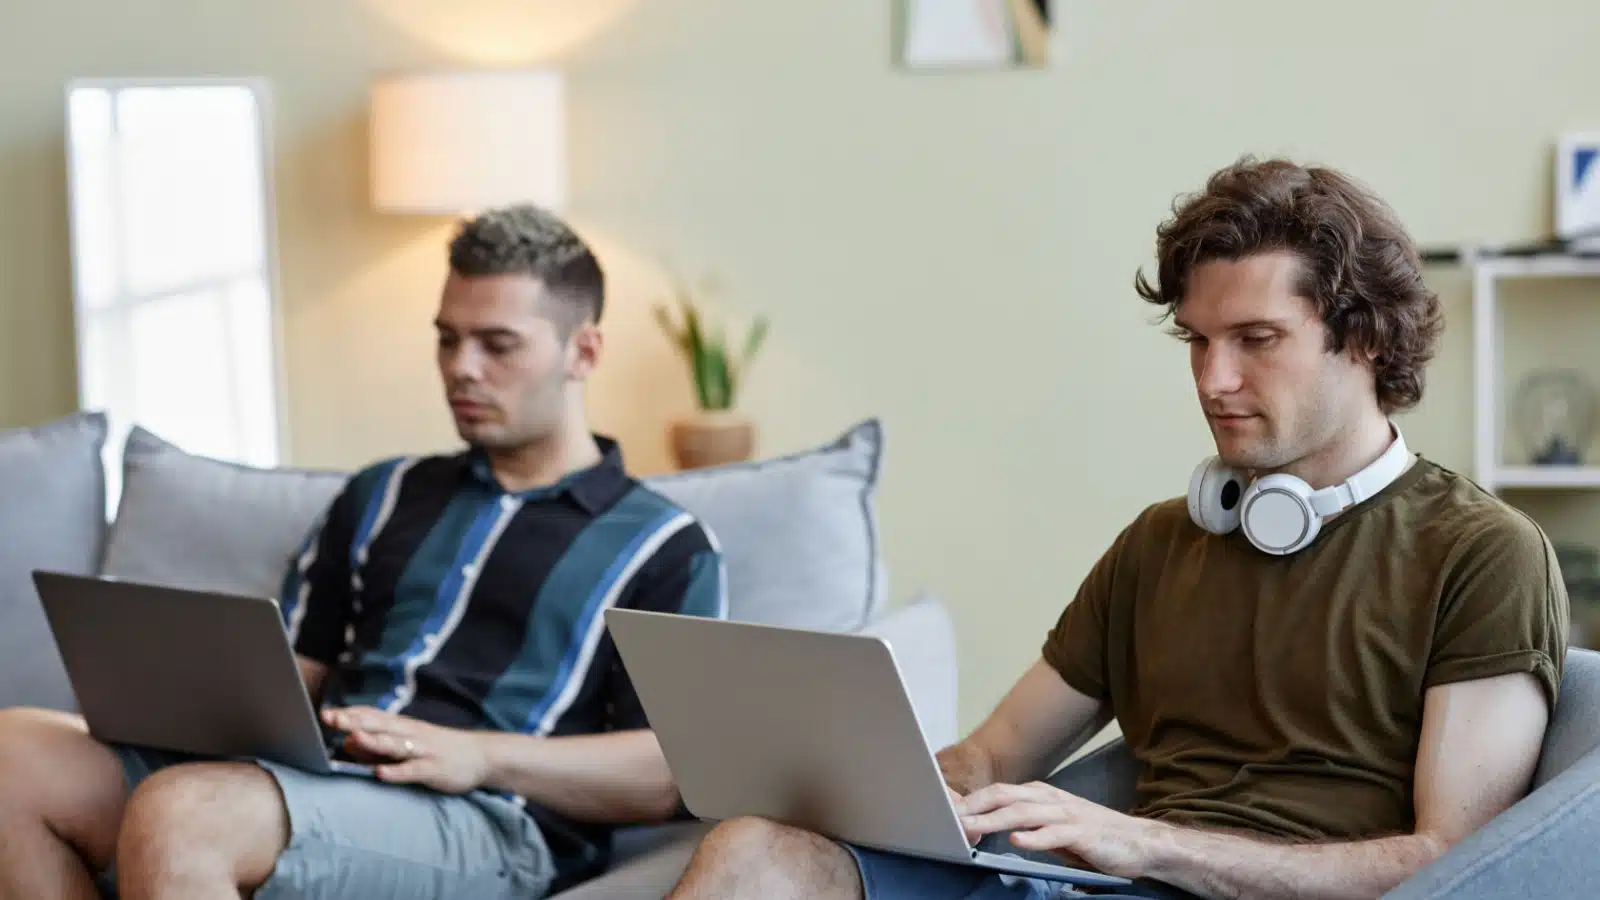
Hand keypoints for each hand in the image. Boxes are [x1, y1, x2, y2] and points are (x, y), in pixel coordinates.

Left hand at [321, 706, 489, 794]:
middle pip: (379, 724)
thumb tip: (347, 742)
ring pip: (394, 744)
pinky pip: (413, 770)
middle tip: (330, 717)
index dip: (350, 713)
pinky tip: (381, 773)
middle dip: (354, 721)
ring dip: (373, 741)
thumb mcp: (406, 746)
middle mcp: (411, 734)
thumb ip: (377, 746)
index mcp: (403, 727)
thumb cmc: (439, 751)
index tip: (325, 713)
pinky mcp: (434, 768)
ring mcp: (422, 750)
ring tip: (352, 738)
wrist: (482, 756)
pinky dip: (396, 771)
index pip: (373, 715)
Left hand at [957, 781, 1167, 878]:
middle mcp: (1050, 799)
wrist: (1139, 842)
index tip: (944, 809)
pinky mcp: (1084, 833)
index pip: (998, 793)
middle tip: (948, 817)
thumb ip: (1023, 824)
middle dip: (974, 806)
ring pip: (1024, 813)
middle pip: (1004, 796)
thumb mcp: (1052, 825)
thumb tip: (985, 826)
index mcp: (1040, 795)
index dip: (970, 800)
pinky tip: (1017, 842)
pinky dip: (1035, 838)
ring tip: (970, 828)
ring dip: (994, 820)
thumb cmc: (1092, 835)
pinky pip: (1055, 834)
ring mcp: (1067, 814)